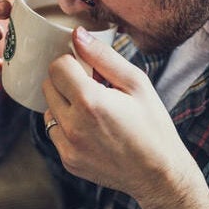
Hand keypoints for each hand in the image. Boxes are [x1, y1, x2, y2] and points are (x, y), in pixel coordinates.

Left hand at [42, 27, 208, 208]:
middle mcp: (73, 125)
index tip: (89, 69)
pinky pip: (54, 132)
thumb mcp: (136, 83)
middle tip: (93, 87)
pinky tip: (91, 129)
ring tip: (93, 110)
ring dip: (64, 104)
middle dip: (66, 81)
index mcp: (90, 101)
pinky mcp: (67, 160)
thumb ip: (103, 57)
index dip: (73, 63)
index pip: (57, 66)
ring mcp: (68, 146)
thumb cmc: (153, 125)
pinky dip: (67, 126)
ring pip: (49, 109)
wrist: (159, 174)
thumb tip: (77, 35)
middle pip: (48, 86)